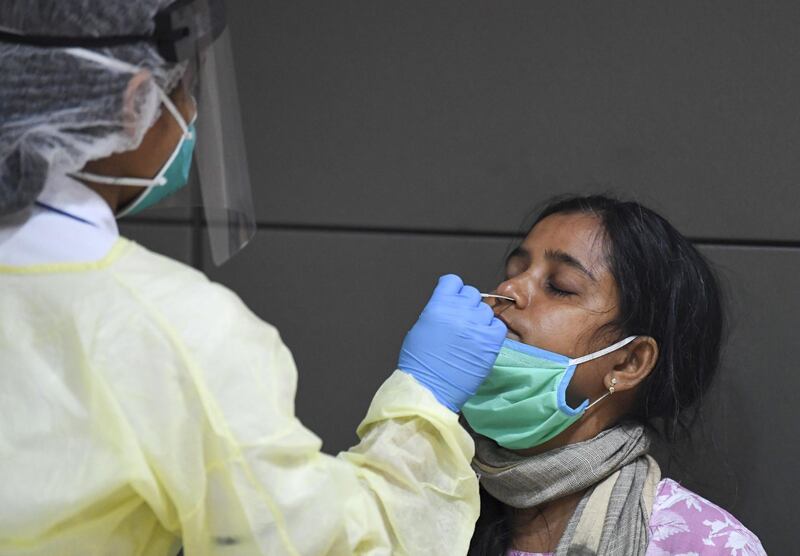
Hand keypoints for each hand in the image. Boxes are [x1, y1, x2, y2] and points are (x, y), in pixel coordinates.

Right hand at [398, 274, 506, 411]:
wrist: (430, 388)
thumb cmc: (420, 362)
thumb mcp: (421, 327)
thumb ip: (437, 310)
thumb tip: (450, 306)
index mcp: (438, 305)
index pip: (453, 281)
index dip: (454, 290)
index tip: (454, 299)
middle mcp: (459, 311)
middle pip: (472, 294)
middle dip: (467, 305)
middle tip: (462, 320)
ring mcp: (476, 326)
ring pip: (486, 309)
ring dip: (479, 319)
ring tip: (471, 334)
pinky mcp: (489, 343)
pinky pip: (498, 326)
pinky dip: (492, 331)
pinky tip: (481, 340)